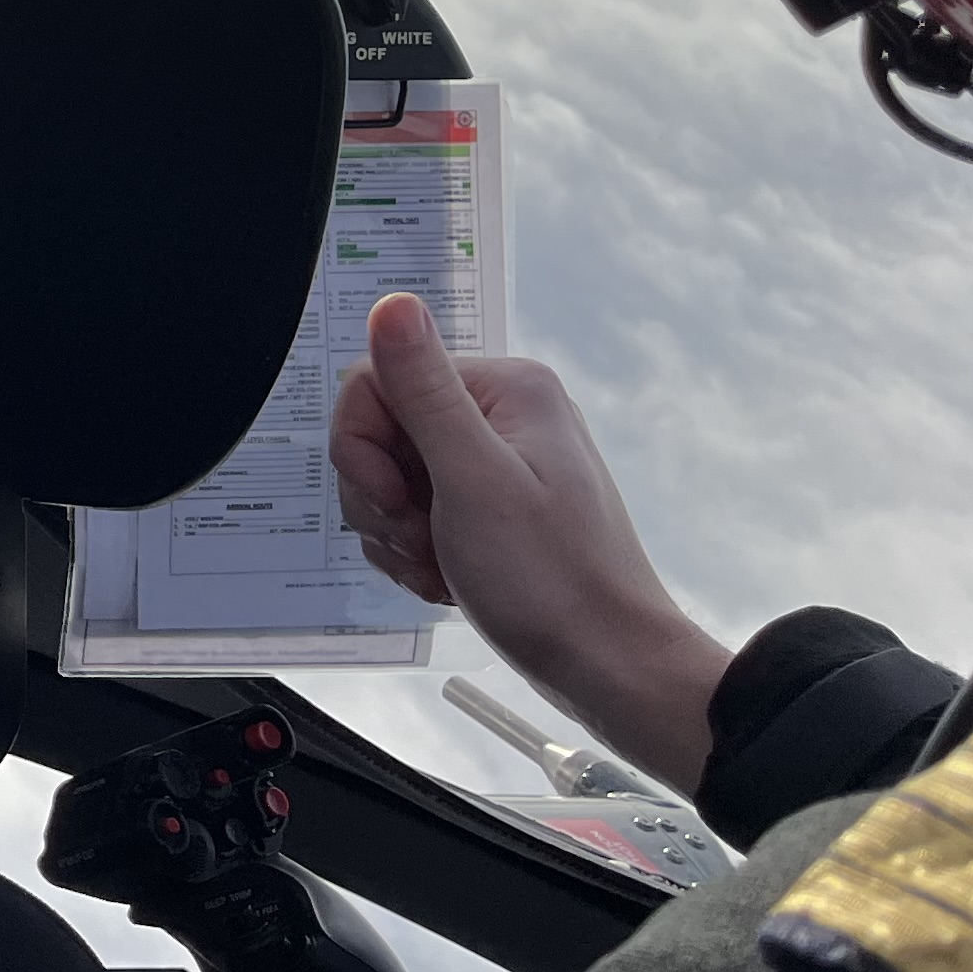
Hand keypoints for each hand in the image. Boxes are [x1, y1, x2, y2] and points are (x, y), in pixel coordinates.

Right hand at [329, 293, 731, 794]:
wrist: (608, 667)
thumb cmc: (552, 582)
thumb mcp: (474, 481)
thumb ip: (425, 390)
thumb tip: (394, 304)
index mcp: (506, 388)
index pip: (377, 380)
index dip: (364, 446)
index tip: (395, 502)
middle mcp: (502, 413)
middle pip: (379, 430)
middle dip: (381, 497)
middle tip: (421, 539)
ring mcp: (497, 461)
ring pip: (388, 476)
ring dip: (396, 531)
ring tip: (439, 565)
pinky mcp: (490, 505)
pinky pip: (413, 511)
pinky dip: (414, 550)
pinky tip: (446, 577)